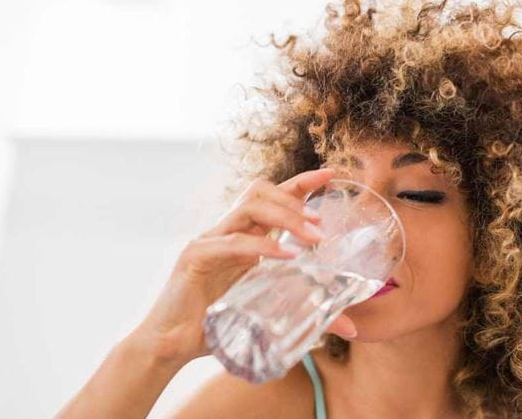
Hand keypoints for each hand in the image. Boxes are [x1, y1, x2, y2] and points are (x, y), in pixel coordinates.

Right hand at [131, 167, 357, 365]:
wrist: (171, 346)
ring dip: (285, 217)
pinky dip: (262, 247)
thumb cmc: (217, 326)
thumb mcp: (268, 313)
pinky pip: (233, 243)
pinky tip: (286, 257)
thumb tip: (350, 326)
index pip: (272, 197)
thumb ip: (306, 312)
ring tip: (312, 237)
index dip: (301, 183)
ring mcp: (209, 240)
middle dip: (295, 200)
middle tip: (323, 224)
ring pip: (248, 208)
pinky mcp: (195, 257)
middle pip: (260, 192)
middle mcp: (226, 231)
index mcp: (242, 237)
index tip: (331, 175)